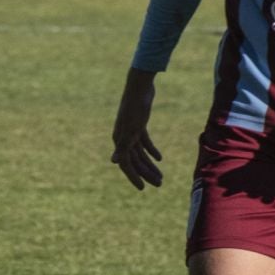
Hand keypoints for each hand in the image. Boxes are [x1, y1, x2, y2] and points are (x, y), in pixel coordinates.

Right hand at [111, 68, 164, 189]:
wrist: (140, 86)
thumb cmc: (135, 107)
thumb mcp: (131, 129)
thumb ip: (122, 146)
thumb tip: (113, 162)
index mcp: (120, 140)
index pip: (125, 164)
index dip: (134, 177)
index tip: (143, 188)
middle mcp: (123, 137)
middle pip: (135, 160)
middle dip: (146, 173)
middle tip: (159, 184)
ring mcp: (131, 130)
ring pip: (140, 153)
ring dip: (150, 164)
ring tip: (161, 175)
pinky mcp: (139, 124)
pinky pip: (144, 141)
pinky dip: (152, 150)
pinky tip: (160, 158)